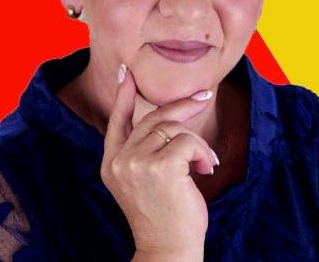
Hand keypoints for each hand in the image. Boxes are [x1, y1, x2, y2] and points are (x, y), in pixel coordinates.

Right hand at [100, 64, 217, 256]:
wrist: (168, 251)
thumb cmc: (162, 214)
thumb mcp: (143, 179)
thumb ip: (144, 150)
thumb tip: (164, 120)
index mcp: (112, 162)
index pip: (117, 120)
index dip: (124, 95)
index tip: (127, 73)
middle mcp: (119, 160)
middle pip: (153, 117)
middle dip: (182, 105)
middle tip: (203, 95)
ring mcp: (136, 163)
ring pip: (174, 128)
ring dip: (198, 143)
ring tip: (206, 162)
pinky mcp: (159, 167)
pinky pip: (189, 141)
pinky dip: (204, 152)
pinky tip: (207, 169)